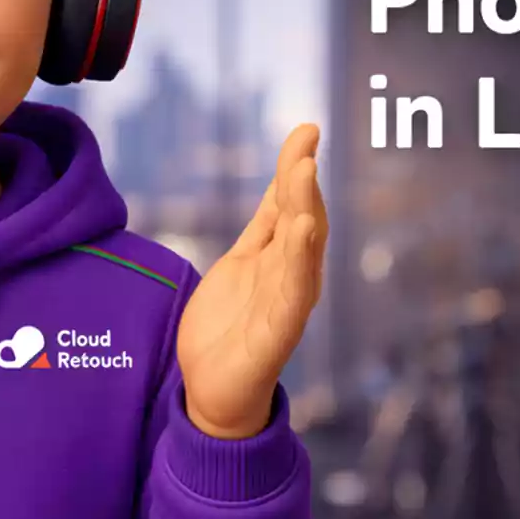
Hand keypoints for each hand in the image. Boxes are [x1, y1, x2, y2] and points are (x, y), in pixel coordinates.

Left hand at [177, 124, 327, 438]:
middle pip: (301, 218)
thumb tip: (281, 184)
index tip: (306, 128)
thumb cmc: (229, 328)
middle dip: (302, 179)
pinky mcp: (281, 330)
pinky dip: (302, 259)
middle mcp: (292, 274)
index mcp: (281, 257)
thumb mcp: (241, 264)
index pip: (289, 203)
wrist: (213, 390)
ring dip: (305, 207)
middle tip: (304, 141)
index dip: (296, 166)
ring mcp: (289, 301)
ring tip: (304, 170)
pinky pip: (294, 289)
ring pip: (302, 247)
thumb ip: (264, 229)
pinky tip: (305, 229)